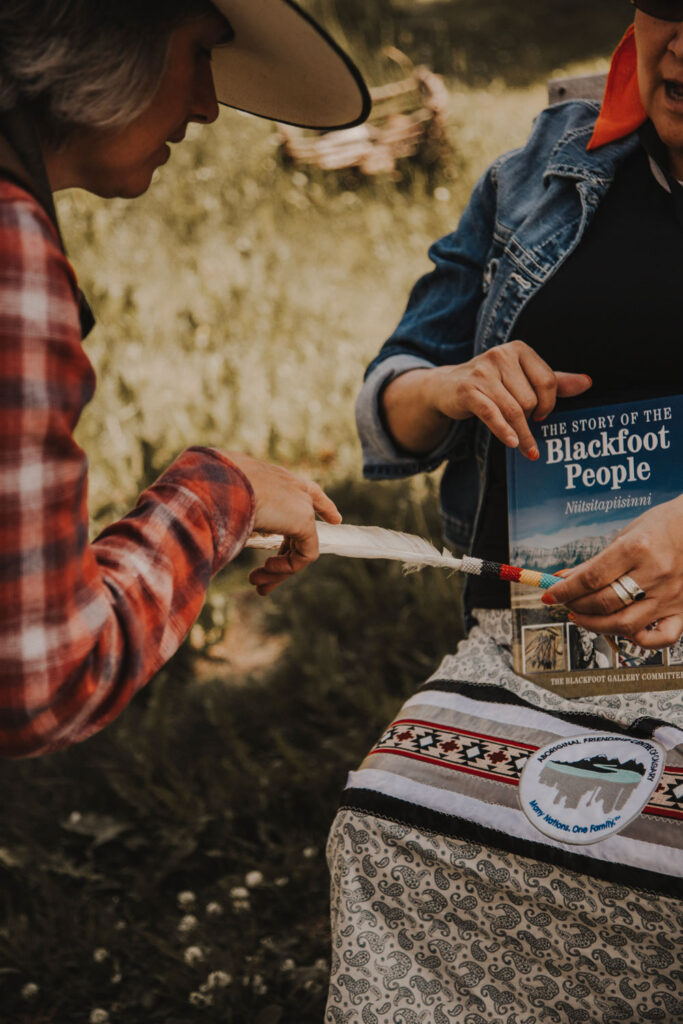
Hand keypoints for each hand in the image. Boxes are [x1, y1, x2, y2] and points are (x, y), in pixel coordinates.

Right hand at [225, 453, 340, 594]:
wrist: (218, 479)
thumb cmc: (209, 487)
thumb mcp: (221, 496)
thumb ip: (229, 509)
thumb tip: (212, 525)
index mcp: (274, 476)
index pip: (308, 490)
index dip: (324, 506)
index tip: (335, 519)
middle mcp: (292, 486)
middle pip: (302, 526)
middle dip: (284, 557)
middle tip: (261, 577)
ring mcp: (301, 502)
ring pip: (302, 544)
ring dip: (279, 569)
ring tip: (256, 584)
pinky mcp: (304, 520)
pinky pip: (306, 554)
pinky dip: (287, 568)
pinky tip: (266, 568)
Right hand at [425, 340, 590, 458]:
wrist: (447, 386)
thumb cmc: (492, 383)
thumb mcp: (523, 378)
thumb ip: (554, 382)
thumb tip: (587, 382)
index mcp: (519, 349)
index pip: (547, 381)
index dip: (549, 403)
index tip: (541, 415)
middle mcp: (500, 355)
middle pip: (530, 399)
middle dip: (529, 417)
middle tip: (520, 421)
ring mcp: (482, 372)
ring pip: (514, 410)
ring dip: (520, 433)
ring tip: (523, 445)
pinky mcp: (468, 390)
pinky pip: (492, 414)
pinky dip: (504, 431)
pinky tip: (513, 444)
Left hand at [542, 496, 682, 647]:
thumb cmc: (662, 525)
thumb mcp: (625, 535)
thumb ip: (595, 562)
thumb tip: (563, 579)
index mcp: (637, 548)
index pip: (591, 578)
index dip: (565, 590)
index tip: (550, 594)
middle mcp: (655, 573)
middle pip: (604, 603)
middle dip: (575, 605)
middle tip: (565, 602)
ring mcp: (670, 595)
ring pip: (626, 624)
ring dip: (595, 625)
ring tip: (581, 616)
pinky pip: (663, 637)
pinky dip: (641, 640)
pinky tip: (625, 631)